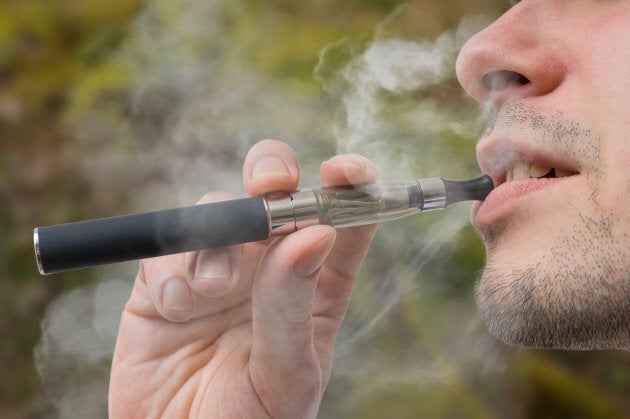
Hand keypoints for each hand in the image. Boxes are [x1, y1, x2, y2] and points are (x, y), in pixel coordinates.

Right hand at [109, 140, 378, 417]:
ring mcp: (217, 270)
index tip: (345, 171)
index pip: (343, 222)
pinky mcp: (167, 280)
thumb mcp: (283, 376)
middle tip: (271, 183)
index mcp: (314, 289)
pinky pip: (169, 246)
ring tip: (214, 291)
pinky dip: (173, 267)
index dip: (351, 186)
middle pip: (277, 194)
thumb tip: (316, 234)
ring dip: (219, 237)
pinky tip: (176, 309)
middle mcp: (268, 269)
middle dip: (274, 172)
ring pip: (220, 211)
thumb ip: (293, 307)